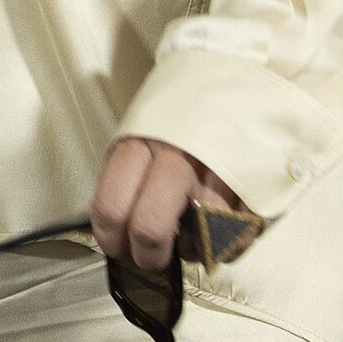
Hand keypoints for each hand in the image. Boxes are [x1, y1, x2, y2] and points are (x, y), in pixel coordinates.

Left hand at [90, 135, 246, 272]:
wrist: (236, 85)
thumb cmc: (178, 121)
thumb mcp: (138, 137)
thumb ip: (117, 179)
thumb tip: (87, 220)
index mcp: (140, 145)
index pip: (110, 207)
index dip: (109, 240)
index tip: (117, 246)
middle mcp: (178, 159)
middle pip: (150, 229)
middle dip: (147, 256)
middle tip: (150, 255)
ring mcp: (219, 175)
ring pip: (198, 242)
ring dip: (191, 249)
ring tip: (192, 228)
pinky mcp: (255, 190)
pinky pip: (236, 242)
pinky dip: (224, 245)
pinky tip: (217, 225)